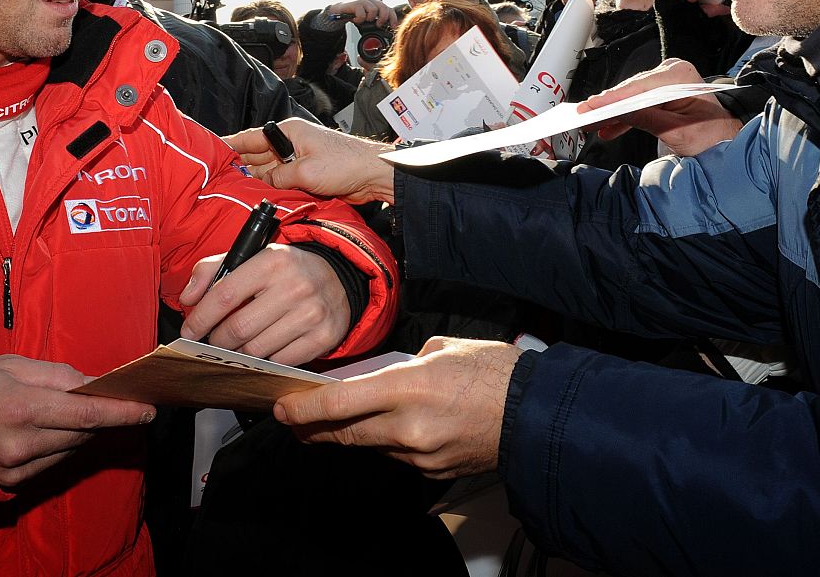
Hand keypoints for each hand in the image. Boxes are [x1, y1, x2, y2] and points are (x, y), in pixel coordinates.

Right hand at [0, 355, 155, 488]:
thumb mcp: (14, 366)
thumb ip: (59, 375)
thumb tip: (96, 384)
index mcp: (22, 408)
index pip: (87, 414)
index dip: (122, 413)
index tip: (148, 410)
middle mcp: (22, 444)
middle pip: (83, 432)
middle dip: (104, 417)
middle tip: (117, 401)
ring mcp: (15, 469)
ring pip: (71, 449)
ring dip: (81, 431)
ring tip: (72, 412)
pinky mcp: (11, 484)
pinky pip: (52, 463)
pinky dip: (61, 446)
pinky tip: (52, 431)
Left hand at [177, 244, 351, 365]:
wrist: (339, 279)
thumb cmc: (286, 271)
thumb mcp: (251, 258)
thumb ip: (212, 271)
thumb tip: (188, 298)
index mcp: (272, 261)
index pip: (225, 295)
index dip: (200, 318)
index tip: (189, 331)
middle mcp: (295, 286)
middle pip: (238, 328)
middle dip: (218, 340)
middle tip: (214, 340)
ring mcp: (312, 314)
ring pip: (256, 350)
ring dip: (240, 352)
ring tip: (238, 344)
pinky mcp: (323, 337)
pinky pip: (280, 362)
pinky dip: (265, 360)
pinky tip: (264, 349)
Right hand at [226, 117, 394, 203]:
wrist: (373, 174)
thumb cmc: (346, 163)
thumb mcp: (305, 171)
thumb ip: (278, 178)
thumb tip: (261, 183)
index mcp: (288, 132)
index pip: (250, 137)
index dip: (230, 145)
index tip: (211, 150)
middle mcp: (290, 144)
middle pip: (256, 156)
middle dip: (238, 166)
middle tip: (216, 179)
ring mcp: (297, 160)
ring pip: (267, 171)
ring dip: (255, 180)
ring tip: (232, 191)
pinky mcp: (306, 175)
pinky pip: (281, 182)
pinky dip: (271, 189)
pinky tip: (259, 198)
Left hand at [273, 337, 519, 478]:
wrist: (536, 413)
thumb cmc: (494, 372)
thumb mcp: (441, 348)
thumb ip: (405, 364)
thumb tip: (385, 377)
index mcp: (409, 387)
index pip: (341, 403)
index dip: (305, 411)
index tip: (283, 412)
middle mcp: (408, 426)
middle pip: (345, 433)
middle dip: (316, 429)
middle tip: (295, 424)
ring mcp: (421, 454)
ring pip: (372, 446)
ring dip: (354, 434)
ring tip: (339, 422)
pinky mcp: (434, 471)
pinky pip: (399, 457)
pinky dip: (390, 443)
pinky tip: (393, 429)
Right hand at [322, 0, 397, 28]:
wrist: (340, 9)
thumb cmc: (355, 13)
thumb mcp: (368, 16)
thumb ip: (376, 20)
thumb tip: (386, 30)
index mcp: (377, 4)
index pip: (389, 9)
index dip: (393, 18)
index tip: (393, 27)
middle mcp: (372, 1)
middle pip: (384, 8)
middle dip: (382, 19)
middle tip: (378, 25)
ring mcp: (364, 1)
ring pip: (373, 11)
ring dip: (369, 19)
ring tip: (364, 20)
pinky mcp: (355, 4)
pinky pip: (362, 14)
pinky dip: (359, 20)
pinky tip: (356, 20)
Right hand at [577, 58, 742, 155]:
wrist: (727, 142)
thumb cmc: (713, 137)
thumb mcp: (678, 132)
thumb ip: (647, 119)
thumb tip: (618, 112)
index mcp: (681, 76)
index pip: (639, 86)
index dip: (612, 98)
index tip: (591, 106)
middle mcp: (673, 72)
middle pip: (631, 89)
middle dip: (608, 106)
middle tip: (583, 116)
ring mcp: (667, 80)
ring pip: (631, 96)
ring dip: (612, 113)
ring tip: (591, 125)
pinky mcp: (662, 92)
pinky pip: (638, 103)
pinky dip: (623, 117)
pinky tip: (608, 128)